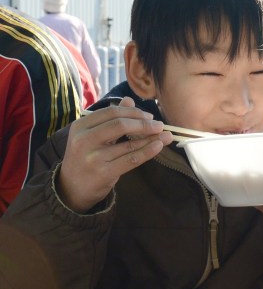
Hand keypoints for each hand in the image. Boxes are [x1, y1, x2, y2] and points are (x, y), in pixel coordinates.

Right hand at [58, 97, 172, 212]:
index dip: (133, 112)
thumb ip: (110, 118)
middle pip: (120, 125)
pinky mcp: (103, 173)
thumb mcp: (92, 135)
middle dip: (144, 123)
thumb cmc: (85, 157)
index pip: (111, 112)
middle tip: (159, 125)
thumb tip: (130, 100)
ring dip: (151, 138)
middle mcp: (84, 140)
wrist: (71, 188)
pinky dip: (148, 151)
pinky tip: (158, 146)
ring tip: (166, 135)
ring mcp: (93, 157)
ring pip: (129, 144)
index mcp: (81, 126)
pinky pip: (131, 159)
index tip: (149, 116)